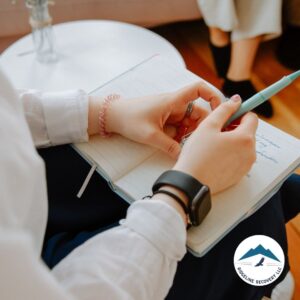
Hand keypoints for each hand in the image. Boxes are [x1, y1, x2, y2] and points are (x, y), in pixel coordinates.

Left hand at [105, 82, 220, 158]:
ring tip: (183, 145)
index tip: (219, 110)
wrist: (112, 116)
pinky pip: (179, 127)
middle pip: (198, 112)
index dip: (212, 95)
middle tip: (197, 142)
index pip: (198, 89)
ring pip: (189, 122)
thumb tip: (183, 156)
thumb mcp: (150, 135)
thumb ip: (169, 146)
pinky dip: (180, 136)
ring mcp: (170, 112)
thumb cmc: (129, 118)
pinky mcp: (165, 120)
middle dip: (200, 127)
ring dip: (189, 133)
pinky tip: (175, 144)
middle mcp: (174, 105)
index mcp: (173, 101)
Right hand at [173, 95, 257, 193]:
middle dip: (233, 128)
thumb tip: (236, 100)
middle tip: (215, 131)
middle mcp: (250, 153)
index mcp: (245, 138)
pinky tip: (214, 156)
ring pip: (242, 146)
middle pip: (247, 132)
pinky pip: (238, 158)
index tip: (226, 115)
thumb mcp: (208, 126)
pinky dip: (230, 154)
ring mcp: (245, 166)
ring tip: (212, 145)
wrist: (191, 182)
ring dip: (231, 141)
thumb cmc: (197, 154)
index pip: (251, 117)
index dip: (238, 113)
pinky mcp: (239, 175)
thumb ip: (224, 110)